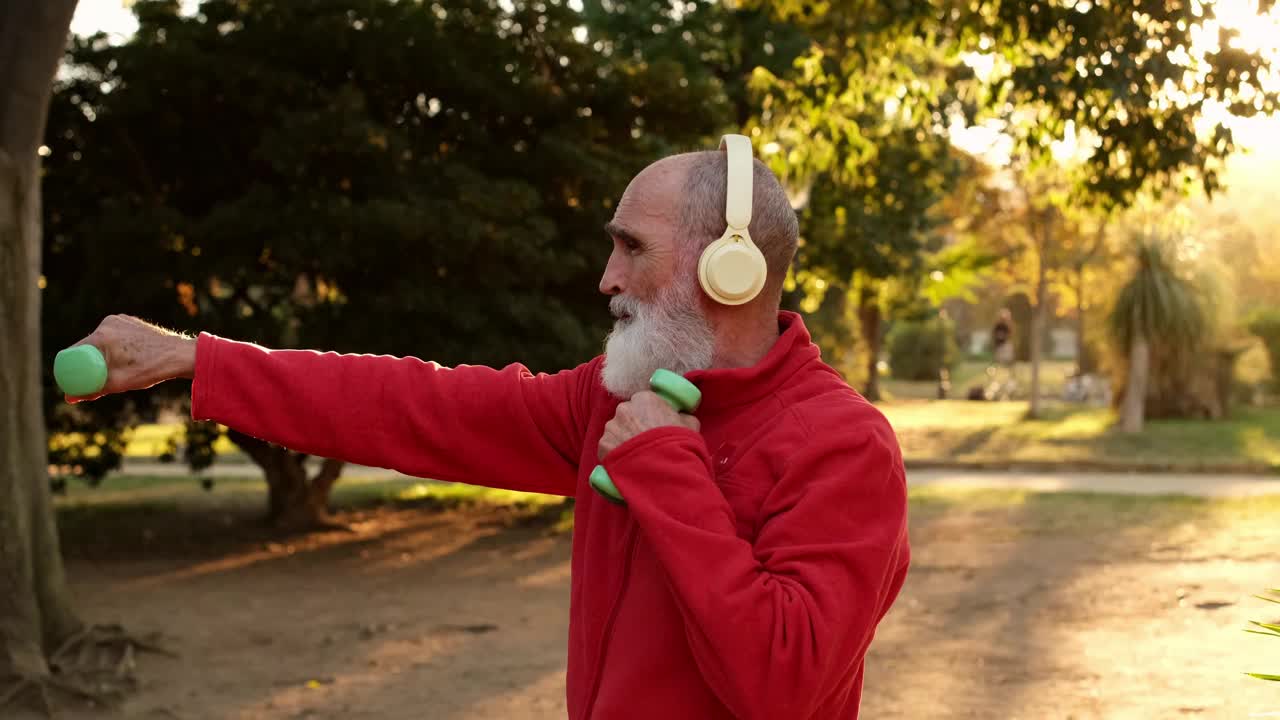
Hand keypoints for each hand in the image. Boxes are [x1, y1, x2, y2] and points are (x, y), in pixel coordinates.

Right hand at [63, 314, 196, 402]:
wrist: (180, 355)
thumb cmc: (151, 369)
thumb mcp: (118, 383)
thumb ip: (92, 390)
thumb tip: (69, 398)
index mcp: (102, 335)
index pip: (74, 353)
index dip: (70, 368)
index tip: (72, 380)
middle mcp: (108, 323)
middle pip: (87, 346)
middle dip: (87, 363)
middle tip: (94, 379)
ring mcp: (120, 320)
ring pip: (101, 342)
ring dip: (103, 355)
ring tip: (118, 369)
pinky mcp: (129, 321)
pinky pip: (114, 336)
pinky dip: (115, 348)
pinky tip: (126, 358)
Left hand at [597, 391, 700, 460]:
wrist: (664, 469)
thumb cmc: (678, 445)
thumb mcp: (690, 425)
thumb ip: (683, 416)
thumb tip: (681, 415)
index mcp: (645, 399)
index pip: (643, 403)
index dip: (648, 415)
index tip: (652, 426)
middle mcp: (624, 409)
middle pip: (626, 415)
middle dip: (633, 426)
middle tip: (644, 442)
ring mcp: (611, 427)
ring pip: (616, 431)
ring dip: (623, 440)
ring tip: (636, 456)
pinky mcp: (603, 446)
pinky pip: (608, 448)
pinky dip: (615, 455)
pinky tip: (627, 464)